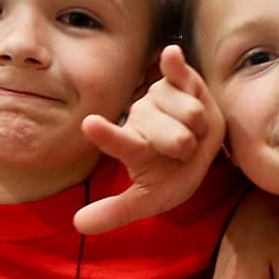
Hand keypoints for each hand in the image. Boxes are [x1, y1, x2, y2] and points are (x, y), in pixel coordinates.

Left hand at [77, 45, 224, 233]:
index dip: (108, 135)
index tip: (88, 124)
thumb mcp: (149, 200)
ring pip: (190, 112)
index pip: (123, 144)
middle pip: (176, 135)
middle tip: (186, 153)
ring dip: (201, 128)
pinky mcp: (182, 81)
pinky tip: (170, 54)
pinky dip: (177, 65)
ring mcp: (162, 98)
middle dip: (189, 146)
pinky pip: (180, 73)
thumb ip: (117, 211)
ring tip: (195, 132)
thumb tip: (77, 225)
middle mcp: (145, 120)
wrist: (200, 150)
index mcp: (136, 149)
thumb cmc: (173, 175)